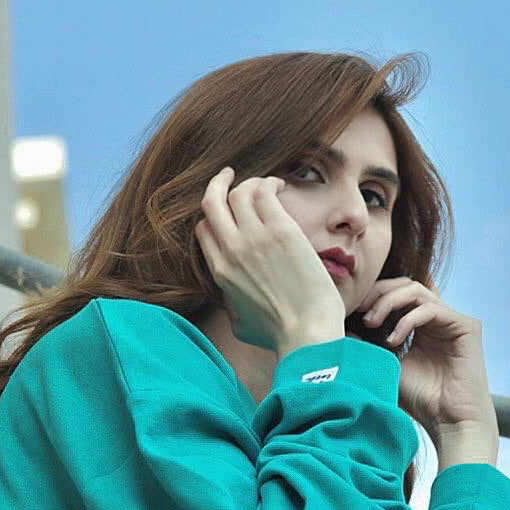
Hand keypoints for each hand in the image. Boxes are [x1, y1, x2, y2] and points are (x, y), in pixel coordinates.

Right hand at [195, 167, 346, 352]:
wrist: (306, 333)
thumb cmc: (280, 335)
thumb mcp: (241, 324)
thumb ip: (231, 308)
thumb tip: (232, 304)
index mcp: (219, 272)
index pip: (203, 228)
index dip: (214, 216)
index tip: (229, 211)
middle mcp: (231, 250)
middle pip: (211, 202)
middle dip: (218, 184)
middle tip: (229, 175)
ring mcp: (253, 238)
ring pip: (238, 192)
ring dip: (251, 182)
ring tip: (268, 183)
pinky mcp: (280, 231)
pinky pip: (263, 191)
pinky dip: (269, 183)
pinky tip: (280, 186)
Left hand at [357, 277, 496, 444]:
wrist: (449, 422)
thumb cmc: (420, 400)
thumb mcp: (387, 366)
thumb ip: (370, 346)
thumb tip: (343, 328)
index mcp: (422, 325)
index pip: (398, 294)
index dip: (374, 296)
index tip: (351, 310)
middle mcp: (440, 319)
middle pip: (406, 285)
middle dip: (379, 293)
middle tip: (360, 310)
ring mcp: (454, 321)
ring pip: (416, 291)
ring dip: (388, 303)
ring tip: (371, 323)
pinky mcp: (467, 326)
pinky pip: (431, 309)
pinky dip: (407, 320)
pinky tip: (393, 340)